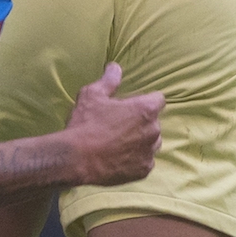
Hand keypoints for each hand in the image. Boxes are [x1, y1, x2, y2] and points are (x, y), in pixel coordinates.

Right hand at [59, 63, 162, 187]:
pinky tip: (119, 157)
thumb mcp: (92, 95)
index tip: (132, 105)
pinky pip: (145, 161)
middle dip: (142, 122)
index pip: (158, 99)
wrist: (77, 159)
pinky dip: (136, 159)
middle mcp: (153, 130)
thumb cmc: (85, 123)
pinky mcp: (144, 170)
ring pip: (152, 142)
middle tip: (120, 124)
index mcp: (145, 109)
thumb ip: (109, 80)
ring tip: (120, 142)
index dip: (146, 100)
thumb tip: (115, 66)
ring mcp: (149, 152)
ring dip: (141, 140)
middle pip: (154, 122)